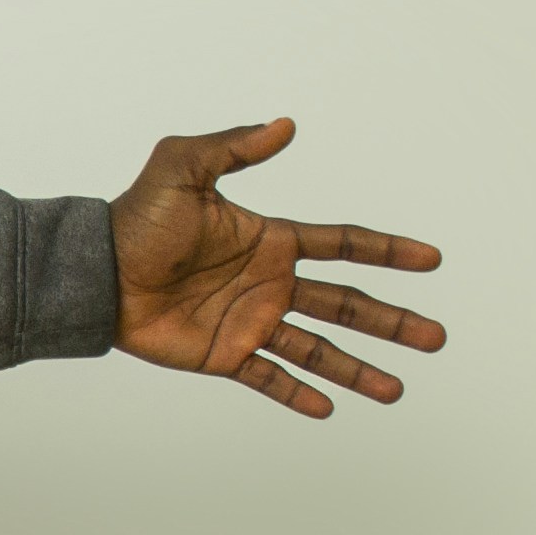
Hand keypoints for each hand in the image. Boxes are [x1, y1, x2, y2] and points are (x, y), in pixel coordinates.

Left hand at [110, 118, 443, 417]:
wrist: (97, 273)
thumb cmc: (135, 219)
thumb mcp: (183, 168)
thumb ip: (234, 148)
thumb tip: (286, 125)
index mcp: (271, 241)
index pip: (343, 245)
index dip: (388, 251)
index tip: (432, 260)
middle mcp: (269, 283)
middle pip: (346, 304)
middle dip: (392, 322)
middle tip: (438, 339)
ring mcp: (249, 321)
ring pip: (319, 350)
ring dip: (359, 369)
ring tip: (398, 390)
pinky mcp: (223, 353)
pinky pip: (268, 378)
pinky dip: (298, 394)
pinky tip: (329, 409)